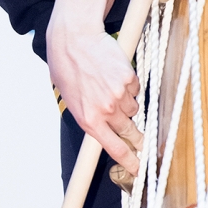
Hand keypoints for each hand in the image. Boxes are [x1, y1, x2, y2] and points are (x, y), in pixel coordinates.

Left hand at [46, 0, 142, 174]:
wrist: (73, 39)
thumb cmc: (67, 67)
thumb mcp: (71, 99)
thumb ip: (89, 116)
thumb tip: (103, 130)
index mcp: (89, 120)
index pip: (115, 148)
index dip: (130, 161)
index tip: (139, 169)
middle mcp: (105, 110)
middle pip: (130, 131)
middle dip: (136, 135)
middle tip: (140, 138)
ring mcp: (118, 94)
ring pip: (133, 108)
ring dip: (127, 102)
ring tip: (110, 87)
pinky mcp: (128, 78)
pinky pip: (135, 88)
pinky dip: (128, 83)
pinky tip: (114, 72)